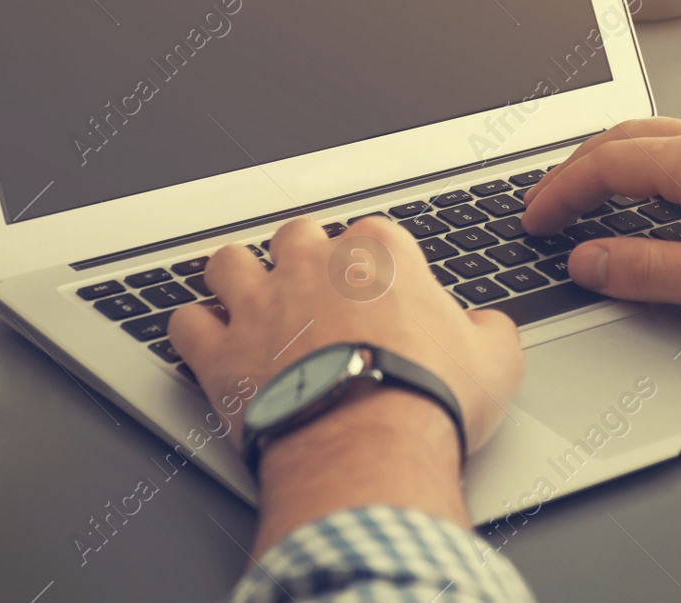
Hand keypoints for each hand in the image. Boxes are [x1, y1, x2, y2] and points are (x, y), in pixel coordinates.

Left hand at [167, 218, 523, 545]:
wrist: (369, 450)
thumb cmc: (427, 400)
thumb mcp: (495, 361)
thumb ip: (490, 331)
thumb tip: (488, 329)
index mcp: (380, 255)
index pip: (373, 232)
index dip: (376, 260)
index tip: (380, 285)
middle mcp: (312, 265)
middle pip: (296, 235)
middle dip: (303, 256)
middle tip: (315, 287)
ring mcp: (260, 305)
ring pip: (228, 262)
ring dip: (236, 277)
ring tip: (247, 296)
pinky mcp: (220, 353)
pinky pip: (185, 323)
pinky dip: (193, 330)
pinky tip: (206, 341)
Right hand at [521, 118, 680, 334]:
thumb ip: (649, 270)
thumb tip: (587, 261)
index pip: (606, 164)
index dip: (559, 192)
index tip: (533, 220)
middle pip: (625, 137)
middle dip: (575, 170)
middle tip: (547, 206)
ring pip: (658, 137)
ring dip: (612, 164)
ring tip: (588, 200)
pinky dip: (649, 166)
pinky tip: (655, 197)